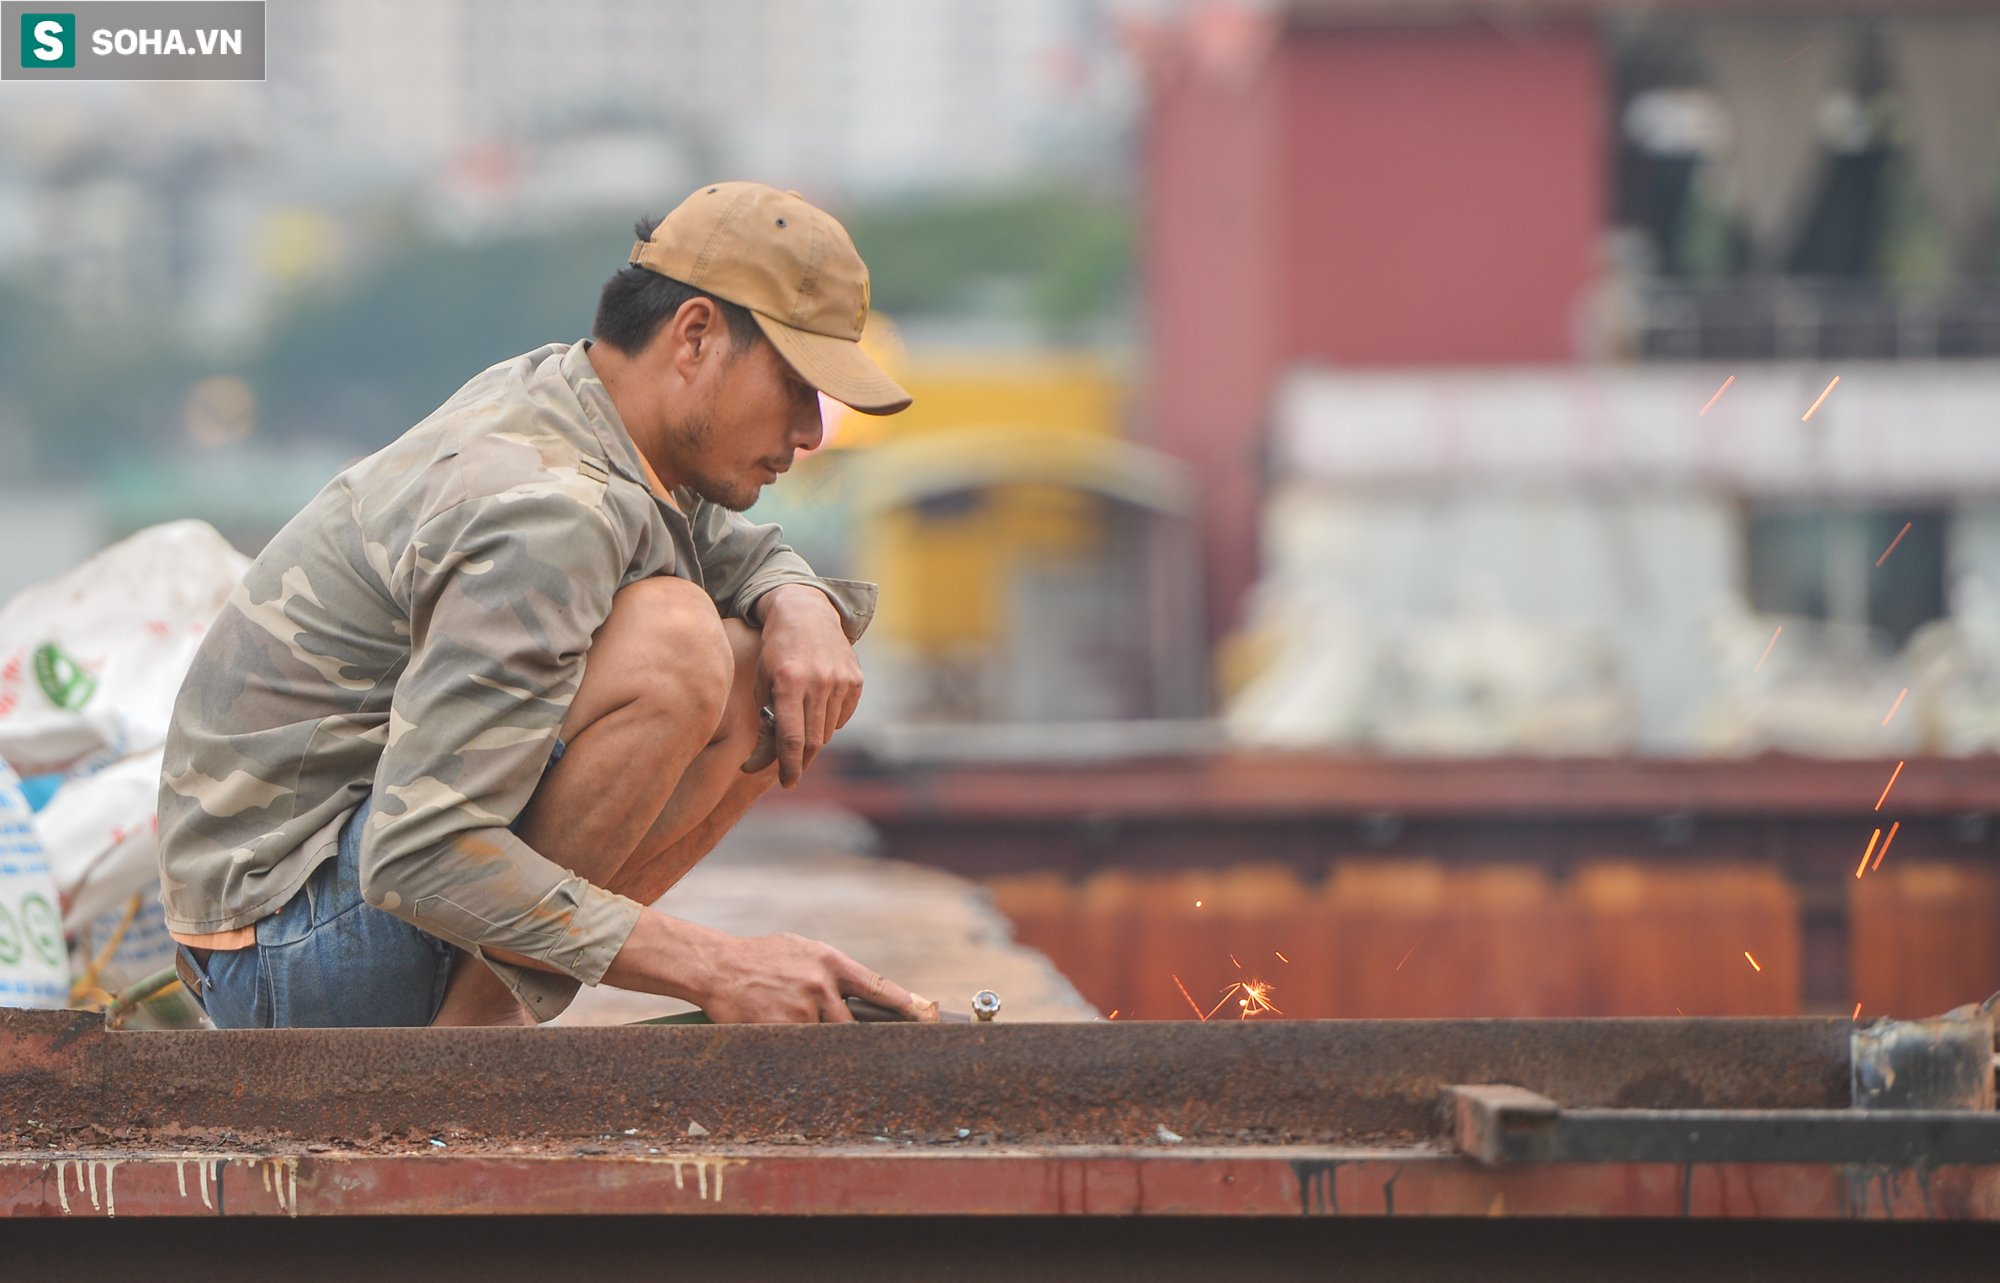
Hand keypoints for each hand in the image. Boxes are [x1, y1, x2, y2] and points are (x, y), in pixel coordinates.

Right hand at [602, 910, 932, 1023]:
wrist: (718, 967)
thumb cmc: (763, 958)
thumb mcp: (803, 951)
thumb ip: (833, 972)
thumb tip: (865, 993)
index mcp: (830, 961)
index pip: (878, 986)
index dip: (907, 1005)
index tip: (929, 1016)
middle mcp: (820, 986)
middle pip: (856, 1025)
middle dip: (861, 1039)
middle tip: (879, 1053)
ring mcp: (801, 1011)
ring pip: (829, 1041)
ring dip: (827, 1046)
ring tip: (820, 1046)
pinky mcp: (780, 1031)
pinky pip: (803, 1050)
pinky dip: (804, 1052)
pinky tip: (794, 1047)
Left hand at [749, 584, 862, 786]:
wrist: (805, 614)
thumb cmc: (774, 653)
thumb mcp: (761, 684)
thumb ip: (763, 725)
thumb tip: (758, 766)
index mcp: (789, 681)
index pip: (792, 737)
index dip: (789, 766)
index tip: (787, 783)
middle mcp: (819, 680)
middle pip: (814, 740)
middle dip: (801, 761)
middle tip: (791, 770)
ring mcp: (841, 679)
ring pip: (829, 731)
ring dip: (813, 739)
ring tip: (799, 727)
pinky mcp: (856, 679)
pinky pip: (842, 716)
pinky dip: (829, 722)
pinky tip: (816, 707)